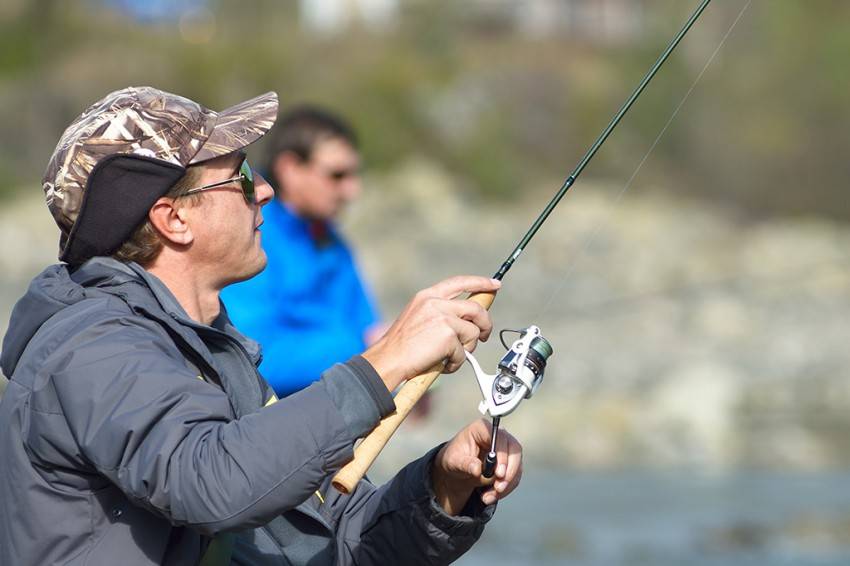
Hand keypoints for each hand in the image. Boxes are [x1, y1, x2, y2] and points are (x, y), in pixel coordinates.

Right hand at [362, 275, 498, 391]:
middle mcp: (436, 303)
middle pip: (476, 308)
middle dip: (486, 323)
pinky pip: (464, 352)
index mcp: (427, 296)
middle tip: (484, 335)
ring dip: (467, 348)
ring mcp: (443, 318)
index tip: (494, 285)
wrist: (388, 359)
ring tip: (452, 356)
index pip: (460, 282)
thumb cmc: (400, 345)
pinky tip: (444, 365)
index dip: (480, 282)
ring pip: (473, 332)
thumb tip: (466, 320)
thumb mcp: (418, 318)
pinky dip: (457, 362)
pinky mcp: (448, 335)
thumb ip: (440, 313)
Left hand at [431, 419, 522, 515]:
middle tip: (498, 488)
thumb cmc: (454, 460)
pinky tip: (490, 495)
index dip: (502, 455)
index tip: (498, 474)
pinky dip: (505, 488)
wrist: (456, 471)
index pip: (499, 437)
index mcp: (482, 429)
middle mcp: (497, 435)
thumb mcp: (453, 462)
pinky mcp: (509, 463)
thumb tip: (477, 469)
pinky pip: (514, 476)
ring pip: (516, 466)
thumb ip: (465, 464)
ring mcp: (506, 449)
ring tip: (488, 496)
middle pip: (514, 450)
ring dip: (506, 484)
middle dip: (509, 473)